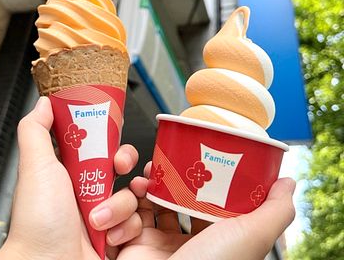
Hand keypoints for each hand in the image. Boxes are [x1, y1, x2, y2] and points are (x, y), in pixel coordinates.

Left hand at [0, 96, 141, 259]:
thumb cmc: (37, 222)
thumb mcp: (35, 167)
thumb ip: (36, 131)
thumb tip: (44, 103)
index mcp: (69, 171)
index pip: (96, 143)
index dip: (109, 136)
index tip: (114, 134)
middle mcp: (86, 189)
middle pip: (119, 164)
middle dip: (124, 162)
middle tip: (117, 168)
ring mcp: (101, 212)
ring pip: (130, 192)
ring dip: (118, 204)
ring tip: (97, 217)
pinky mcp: (113, 232)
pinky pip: (135, 219)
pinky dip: (124, 225)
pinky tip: (107, 234)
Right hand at [117, 163, 295, 259]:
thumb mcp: (250, 236)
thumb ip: (274, 211)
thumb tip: (288, 181)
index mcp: (210, 236)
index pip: (199, 196)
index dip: (188, 175)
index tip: (178, 157)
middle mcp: (183, 240)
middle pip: (166, 196)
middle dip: (155, 178)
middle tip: (151, 169)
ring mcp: (155, 245)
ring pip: (140, 204)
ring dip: (134, 192)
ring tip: (137, 187)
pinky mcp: (131, 249)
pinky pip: (121, 221)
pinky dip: (119, 213)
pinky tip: (123, 218)